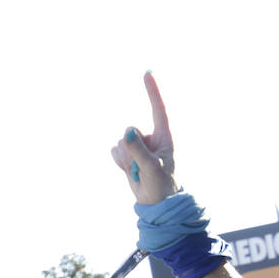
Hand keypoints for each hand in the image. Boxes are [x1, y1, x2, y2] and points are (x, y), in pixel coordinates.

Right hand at [111, 72, 177, 204]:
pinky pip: (115, 152)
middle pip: (130, 130)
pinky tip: (131, 172)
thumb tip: (127, 131)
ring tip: (139, 172)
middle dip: (132, 150)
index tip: (147, 72)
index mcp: (164, 137)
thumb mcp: (152, 168)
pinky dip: (120, 163)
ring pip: (121, 142)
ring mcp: (138, 146)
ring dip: (127, 160)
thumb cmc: (163, 186)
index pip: (158, 109)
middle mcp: (150, 138)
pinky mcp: (127, 155)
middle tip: (143, 168)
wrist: (156, 204)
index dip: (152, 91)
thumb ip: (139, 150)